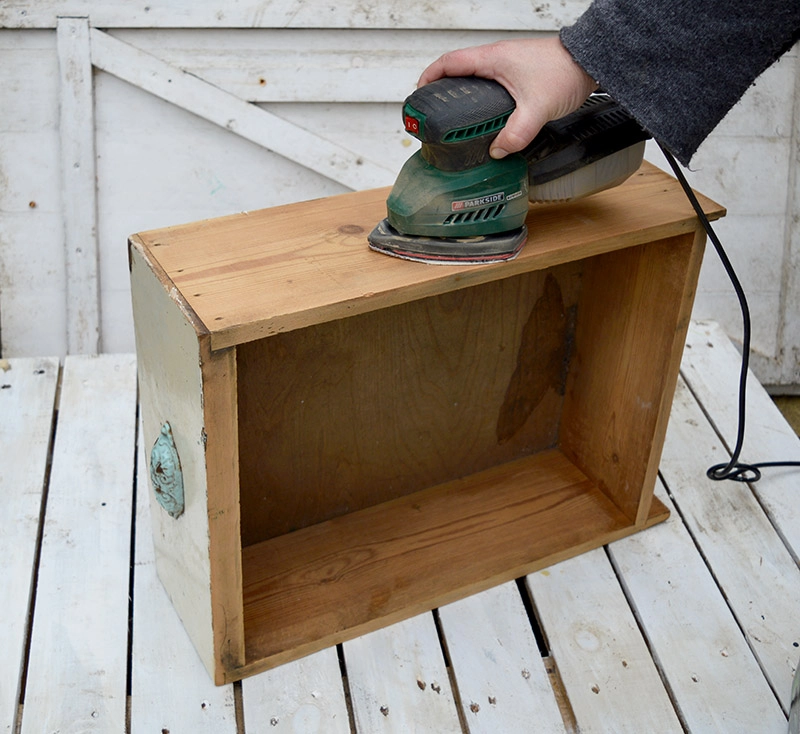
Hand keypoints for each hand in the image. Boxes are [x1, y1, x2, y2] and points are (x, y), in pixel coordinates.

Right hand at [418, 37, 597, 157]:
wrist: (588, 62)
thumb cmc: (564, 72)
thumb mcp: (537, 108)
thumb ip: (516, 133)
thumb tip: (497, 151)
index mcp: (492, 59)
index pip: (449, 63)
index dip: (429, 78)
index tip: (419, 96)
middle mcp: (496, 59)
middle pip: (456, 71)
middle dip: (441, 90)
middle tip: (433, 112)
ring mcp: (506, 65)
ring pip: (473, 78)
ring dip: (461, 95)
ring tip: (454, 118)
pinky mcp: (516, 74)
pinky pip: (489, 84)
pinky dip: (480, 98)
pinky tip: (484, 117)